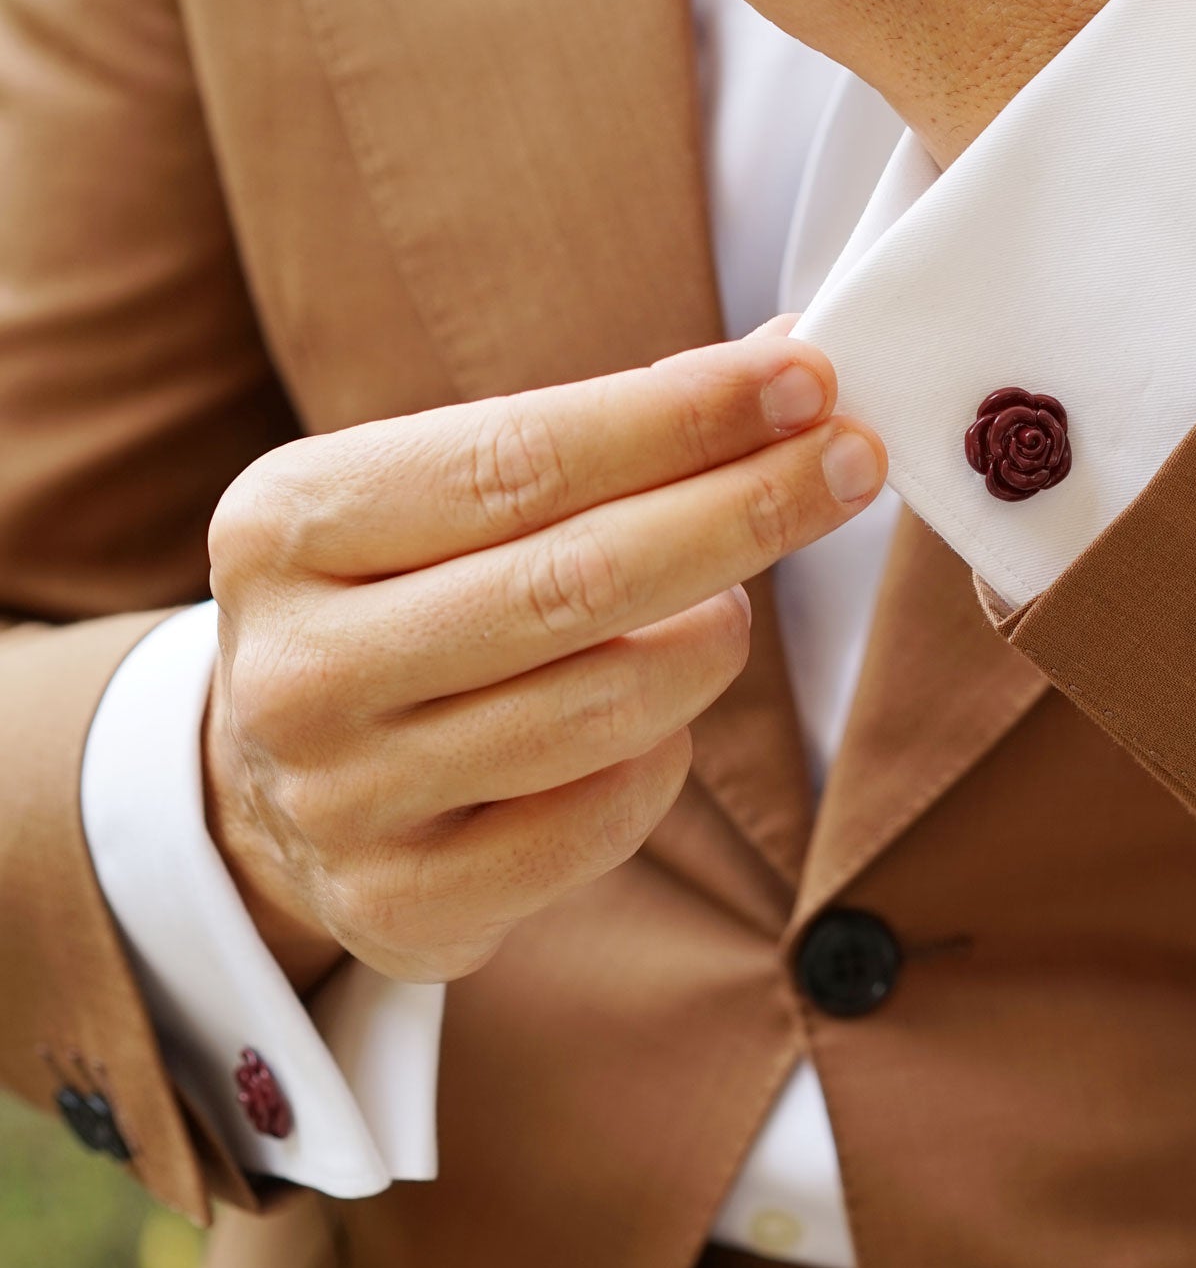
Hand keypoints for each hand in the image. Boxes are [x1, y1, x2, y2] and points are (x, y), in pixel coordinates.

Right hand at [203, 332, 882, 986]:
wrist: (272, 786)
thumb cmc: (397, 603)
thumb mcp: (434, 498)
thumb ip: (594, 438)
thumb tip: (786, 363)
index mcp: (285, 525)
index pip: (521, 459)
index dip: (681, 418)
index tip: (807, 377)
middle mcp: (296, 666)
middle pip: (577, 581)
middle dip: (744, 511)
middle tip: (853, 465)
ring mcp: (341, 797)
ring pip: (604, 708)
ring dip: (709, 643)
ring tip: (728, 610)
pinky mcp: (402, 904)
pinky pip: (601, 819)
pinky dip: (663, 759)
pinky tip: (662, 721)